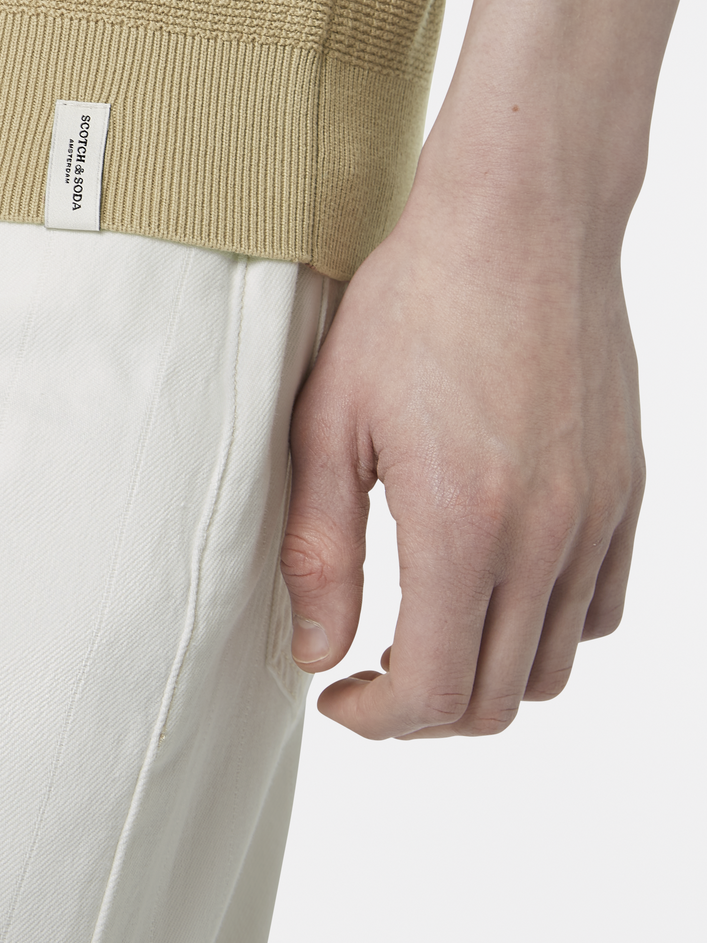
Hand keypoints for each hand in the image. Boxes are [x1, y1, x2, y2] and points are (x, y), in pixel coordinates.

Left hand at [279, 198, 643, 739]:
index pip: (432, 692)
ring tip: (428, 631)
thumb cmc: (412, 306)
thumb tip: (316, 654)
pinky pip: (600, 608)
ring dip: (482, 675)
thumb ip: (321, 550)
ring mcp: (598, 517)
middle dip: (421, 712)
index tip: (337, 697)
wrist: (520, 222)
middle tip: (371, 673)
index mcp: (461, 526)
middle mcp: (545, 537)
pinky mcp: (626, 491)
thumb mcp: (330, 421)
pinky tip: (494, 584)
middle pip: (494, 700)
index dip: (376, 720)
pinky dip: (546, 629)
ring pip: (551, 666)